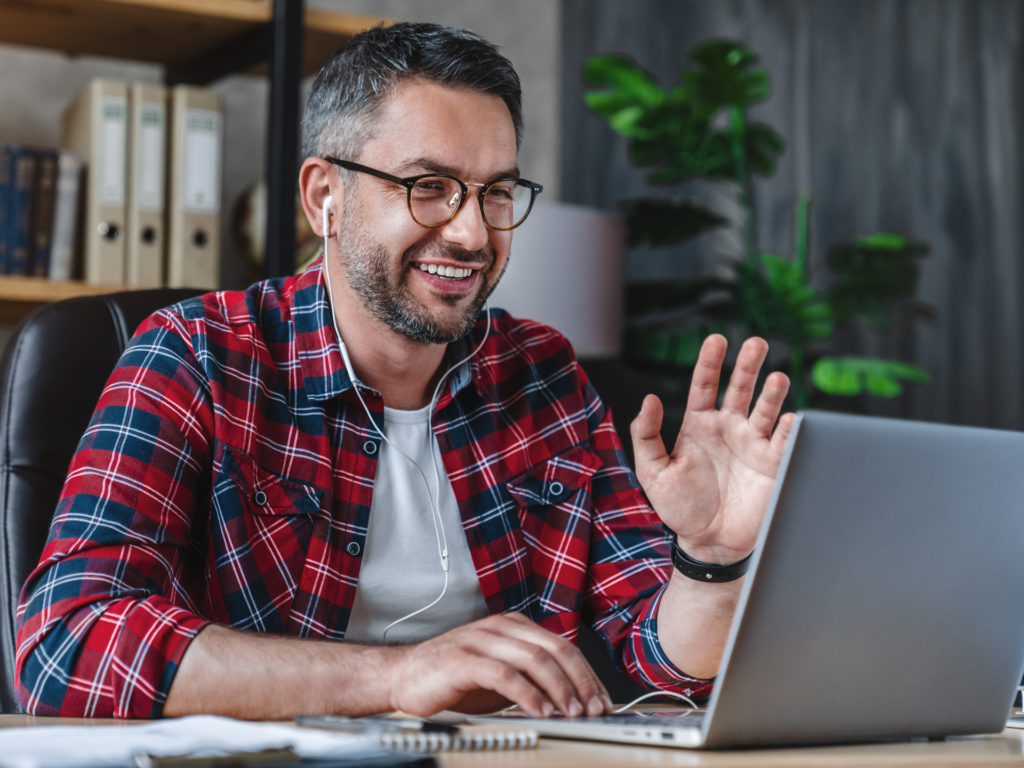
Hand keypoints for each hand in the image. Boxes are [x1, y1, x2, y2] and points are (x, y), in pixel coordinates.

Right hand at [386, 613, 611, 718]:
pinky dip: (528, 695)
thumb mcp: (500, 675)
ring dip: (560, 689)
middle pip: (554, 649)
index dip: (586, 673)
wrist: (401, 677)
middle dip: (580, 681)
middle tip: (594, 709)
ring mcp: (480, 640)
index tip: (601, 700)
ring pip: (535, 659)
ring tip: (572, 712)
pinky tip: (540, 711)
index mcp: (512, 626)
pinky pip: (505, 675)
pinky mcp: (462, 660)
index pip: (561, 645)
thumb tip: (571, 699)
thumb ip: (530, 677)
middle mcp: (499, 627)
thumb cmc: (451, 679)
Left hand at [630, 335, 793, 564]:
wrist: (709, 543)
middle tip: (757, 343)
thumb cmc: (679, 507)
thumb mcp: (652, 472)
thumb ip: (646, 435)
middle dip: (748, 365)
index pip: (704, 386)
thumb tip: (649, 399)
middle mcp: (728, 428)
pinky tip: (790, 417)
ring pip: (766, 409)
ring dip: (772, 392)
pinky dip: (790, 428)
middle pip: (740, 388)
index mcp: (699, 425)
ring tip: (777, 377)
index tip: (717, 340)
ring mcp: (752, 444)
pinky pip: (784, 441)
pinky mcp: (773, 464)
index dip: (710, 363)